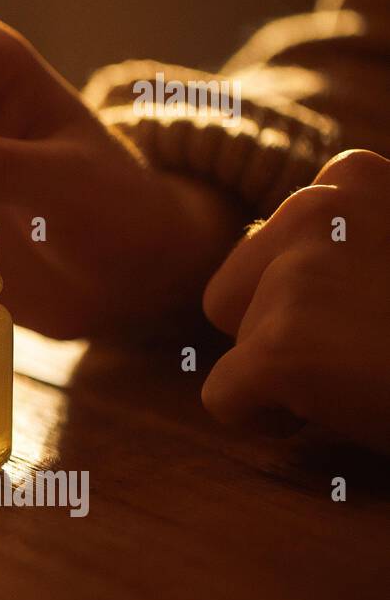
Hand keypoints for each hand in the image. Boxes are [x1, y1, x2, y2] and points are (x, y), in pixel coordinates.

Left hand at [201, 149, 389, 434]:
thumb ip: (359, 241)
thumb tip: (288, 272)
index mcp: (352, 178)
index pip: (277, 240)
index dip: (314, 295)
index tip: (377, 315)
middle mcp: (313, 209)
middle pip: (234, 286)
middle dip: (278, 327)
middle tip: (363, 356)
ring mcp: (293, 276)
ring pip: (233, 339)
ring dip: (284, 372)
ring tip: (366, 379)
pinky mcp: (277, 346)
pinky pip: (225, 398)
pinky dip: (264, 421)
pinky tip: (338, 417)